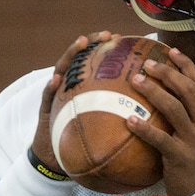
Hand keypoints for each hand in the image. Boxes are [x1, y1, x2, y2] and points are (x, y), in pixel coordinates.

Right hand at [31, 31, 116, 172]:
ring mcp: (56, 96)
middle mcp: (70, 87)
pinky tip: (54, 81)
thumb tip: (149, 116)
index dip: (106, 49)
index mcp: (84, 89)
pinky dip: (50, 88)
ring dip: (71, 55)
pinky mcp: (45, 110)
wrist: (57, 161)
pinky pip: (46, 98)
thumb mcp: (104, 129)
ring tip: (81, 42)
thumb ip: (117, 117)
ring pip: (61, 70)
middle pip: (79, 59)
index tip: (120, 38)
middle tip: (106, 34)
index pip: (94, 64)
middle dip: (92, 43)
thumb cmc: (84, 144)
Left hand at [127, 47, 194, 195]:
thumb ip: (190, 117)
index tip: (171, 51)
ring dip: (153, 92)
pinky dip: (144, 128)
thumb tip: (169, 97)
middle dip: (167, 73)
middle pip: (187, 90)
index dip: (186, 65)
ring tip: (135, 80)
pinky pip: (160, 139)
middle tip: (147, 63)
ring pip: (174, 108)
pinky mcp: (180, 157)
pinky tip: (129, 120)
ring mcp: (193, 140)